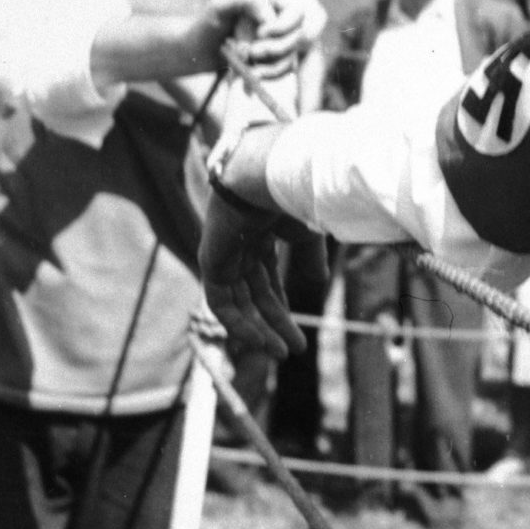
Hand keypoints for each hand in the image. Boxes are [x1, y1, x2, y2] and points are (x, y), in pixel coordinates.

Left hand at [199, 192, 306, 359]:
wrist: (268, 176)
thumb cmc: (291, 196)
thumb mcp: (307, 233)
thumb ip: (310, 257)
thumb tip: (318, 281)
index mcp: (260, 234)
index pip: (267, 281)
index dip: (282, 309)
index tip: (299, 335)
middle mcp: (239, 246)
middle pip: (255, 296)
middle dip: (274, 324)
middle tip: (293, 351)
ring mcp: (223, 254)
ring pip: (240, 304)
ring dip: (259, 330)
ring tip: (281, 353)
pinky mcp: (211, 262)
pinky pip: (221, 303)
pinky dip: (238, 324)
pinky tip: (260, 341)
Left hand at [206, 0, 303, 75]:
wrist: (196, 53)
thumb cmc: (205, 25)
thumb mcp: (220, 4)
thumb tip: (271, 16)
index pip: (297, 12)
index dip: (282, 26)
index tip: (260, 33)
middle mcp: (279, 16)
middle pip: (300, 35)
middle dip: (277, 49)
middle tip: (253, 52)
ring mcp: (278, 38)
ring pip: (294, 54)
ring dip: (272, 65)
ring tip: (248, 63)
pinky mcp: (274, 57)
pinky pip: (286, 68)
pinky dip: (271, 74)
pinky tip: (253, 73)